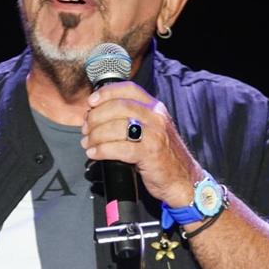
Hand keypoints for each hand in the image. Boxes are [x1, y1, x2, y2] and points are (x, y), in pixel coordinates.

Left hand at [81, 82, 201, 206]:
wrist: (183, 179)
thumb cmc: (162, 155)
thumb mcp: (152, 129)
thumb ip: (133, 117)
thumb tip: (98, 114)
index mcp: (155, 107)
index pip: (128, 89)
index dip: (106, 93)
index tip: (91, 102)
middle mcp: (156, 116)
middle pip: (118, 107)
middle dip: (95, 117)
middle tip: (86, 129)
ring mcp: (154, 134)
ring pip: (116, 126)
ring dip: (95, 135)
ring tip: (87, 143)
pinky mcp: (150, 153)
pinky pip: (119, 148)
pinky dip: (102, 150)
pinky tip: (94, 153)